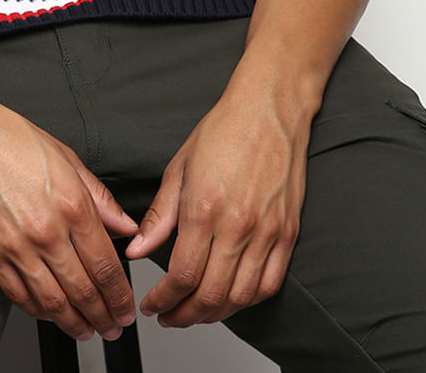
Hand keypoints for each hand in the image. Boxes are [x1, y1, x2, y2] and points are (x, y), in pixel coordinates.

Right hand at [0, 80, 138, 341]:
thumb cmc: (12, 138)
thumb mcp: (67, 158)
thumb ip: (100, 199)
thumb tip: (127, 227)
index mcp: (71, 204)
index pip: (105, 265)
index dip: (119, 294)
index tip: (126, 306)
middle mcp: (45, 230)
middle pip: (83, 290)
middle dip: (103, 316)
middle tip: (113, 327)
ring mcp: (15, 245)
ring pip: (52, 302)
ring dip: (74, 323)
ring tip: (87, 330)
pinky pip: (18, 295)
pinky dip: (38, 312)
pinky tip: (51, 314)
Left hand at [126, 85, 308, 327]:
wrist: (269, 108)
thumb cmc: (224, 130)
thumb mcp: (179, 167)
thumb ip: (159, 216)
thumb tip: (137, 250)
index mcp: (204, 207)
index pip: (181, 275)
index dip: (162, 299)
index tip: (150, 304)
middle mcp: (238, 225)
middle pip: (210, 295)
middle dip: (184, 315)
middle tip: (168, 317)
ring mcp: (267, 232)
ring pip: (240, 297)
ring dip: (214, 314)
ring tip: (194, 311)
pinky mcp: (288, 233)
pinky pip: (269, 284)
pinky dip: (248, 301)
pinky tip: (230, 298)